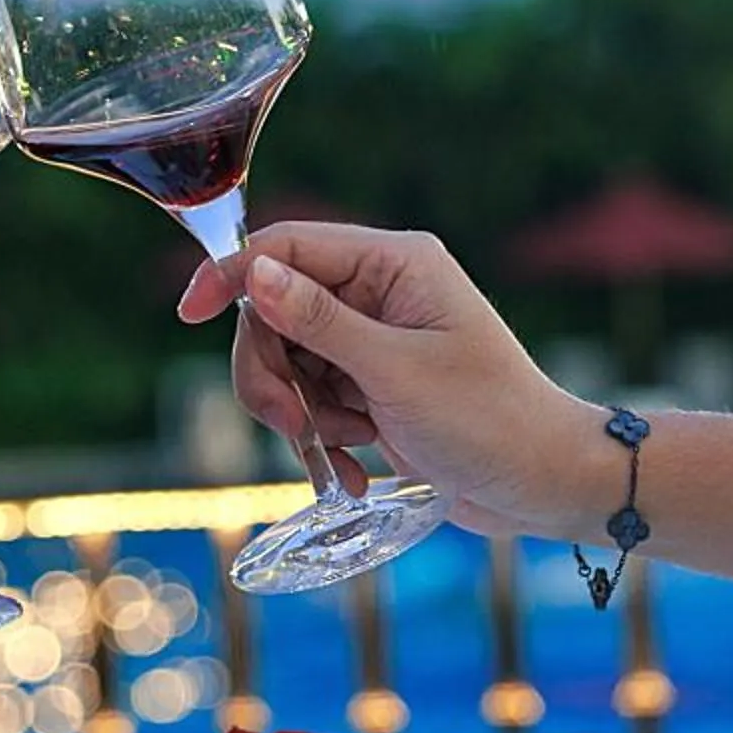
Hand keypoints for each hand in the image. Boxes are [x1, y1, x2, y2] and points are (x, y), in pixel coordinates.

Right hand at [177, 220, 604, 538]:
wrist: (543, 485)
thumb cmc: (489, 420)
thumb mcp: (397, 371)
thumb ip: (320, 321)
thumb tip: (256, 273)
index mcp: (394, 264)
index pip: (288, 246)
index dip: (233, 275)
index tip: (188, 314)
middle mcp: (380, 292)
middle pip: (274, 313)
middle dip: (273, 374)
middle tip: (293, 425)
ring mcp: (374, 341)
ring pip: (287, 365)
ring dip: (303, 417)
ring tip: (347, 453)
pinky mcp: (372, 386)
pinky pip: (312, 403)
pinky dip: (322, 440)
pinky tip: (357, 470)